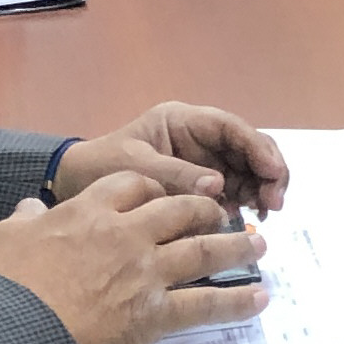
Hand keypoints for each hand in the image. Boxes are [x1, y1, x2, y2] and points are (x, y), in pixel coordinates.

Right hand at [0, 176, 265, 343]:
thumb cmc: (5, 286)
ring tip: (258, 245)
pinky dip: (237, 303)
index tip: (167, 194)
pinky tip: (260, 300)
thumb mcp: (4, 238)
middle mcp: (126, 234)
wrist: (14, 334)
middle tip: (223, 215)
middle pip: (180, 210)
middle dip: (206, 210)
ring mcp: (146, 273)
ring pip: (203, 251)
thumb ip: (24, 218)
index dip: (155, 188)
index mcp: (89, 211)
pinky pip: (206, 305)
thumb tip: (30, 207)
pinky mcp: (156, 313)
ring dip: (236, 247)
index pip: (134, 185)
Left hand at [60, 104, 291, 217]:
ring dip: (259, 190)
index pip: (232, 129)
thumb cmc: (98, 167)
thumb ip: (176, 175)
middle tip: (273, 204)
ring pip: (246, 171)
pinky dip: (243, 204)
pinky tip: (243, 221)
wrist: (70, 185)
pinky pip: (232, 192)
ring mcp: (202, 161)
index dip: (258, 148)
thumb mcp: (135, 168)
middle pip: (248, 149)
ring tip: (262, 216)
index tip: (273, 174)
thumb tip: (218, 186)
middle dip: (267, 173)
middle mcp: (199, 138)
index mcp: (184, 122)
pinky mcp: (199, 186)